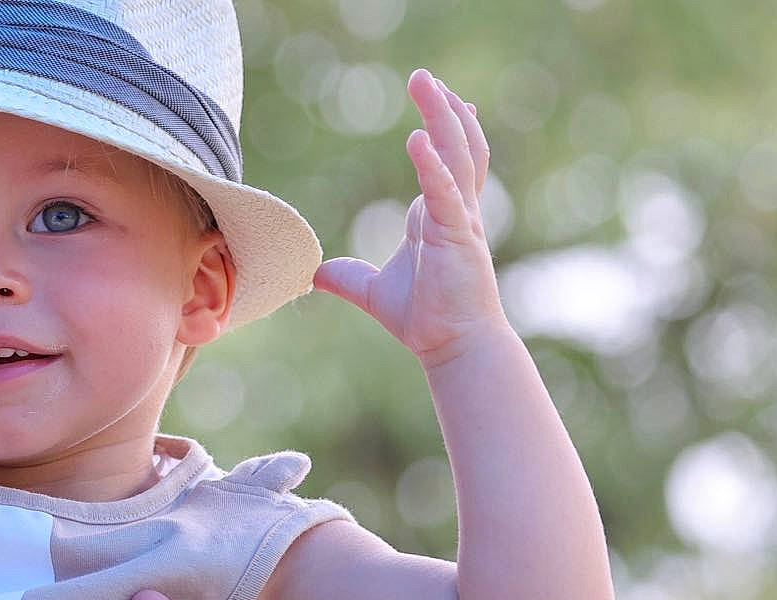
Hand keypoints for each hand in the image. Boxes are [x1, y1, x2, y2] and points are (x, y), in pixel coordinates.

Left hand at [314, 68, 506, 367]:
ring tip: (426, 84)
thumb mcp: (372, 291)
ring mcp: (461, 221)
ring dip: (443, 118)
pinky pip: (446, 193)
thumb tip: (316, 275)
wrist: (451, 347)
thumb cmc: (425, 318)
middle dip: (442, 108)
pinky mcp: (459, 237)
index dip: (445, 129)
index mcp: (438, 217)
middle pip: (456, 146)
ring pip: (459, 156)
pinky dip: (432, 165)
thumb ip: (347, 277)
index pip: (448, 160)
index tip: (440, 101)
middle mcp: (454, 211)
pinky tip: (417, 139)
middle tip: (423, 75)